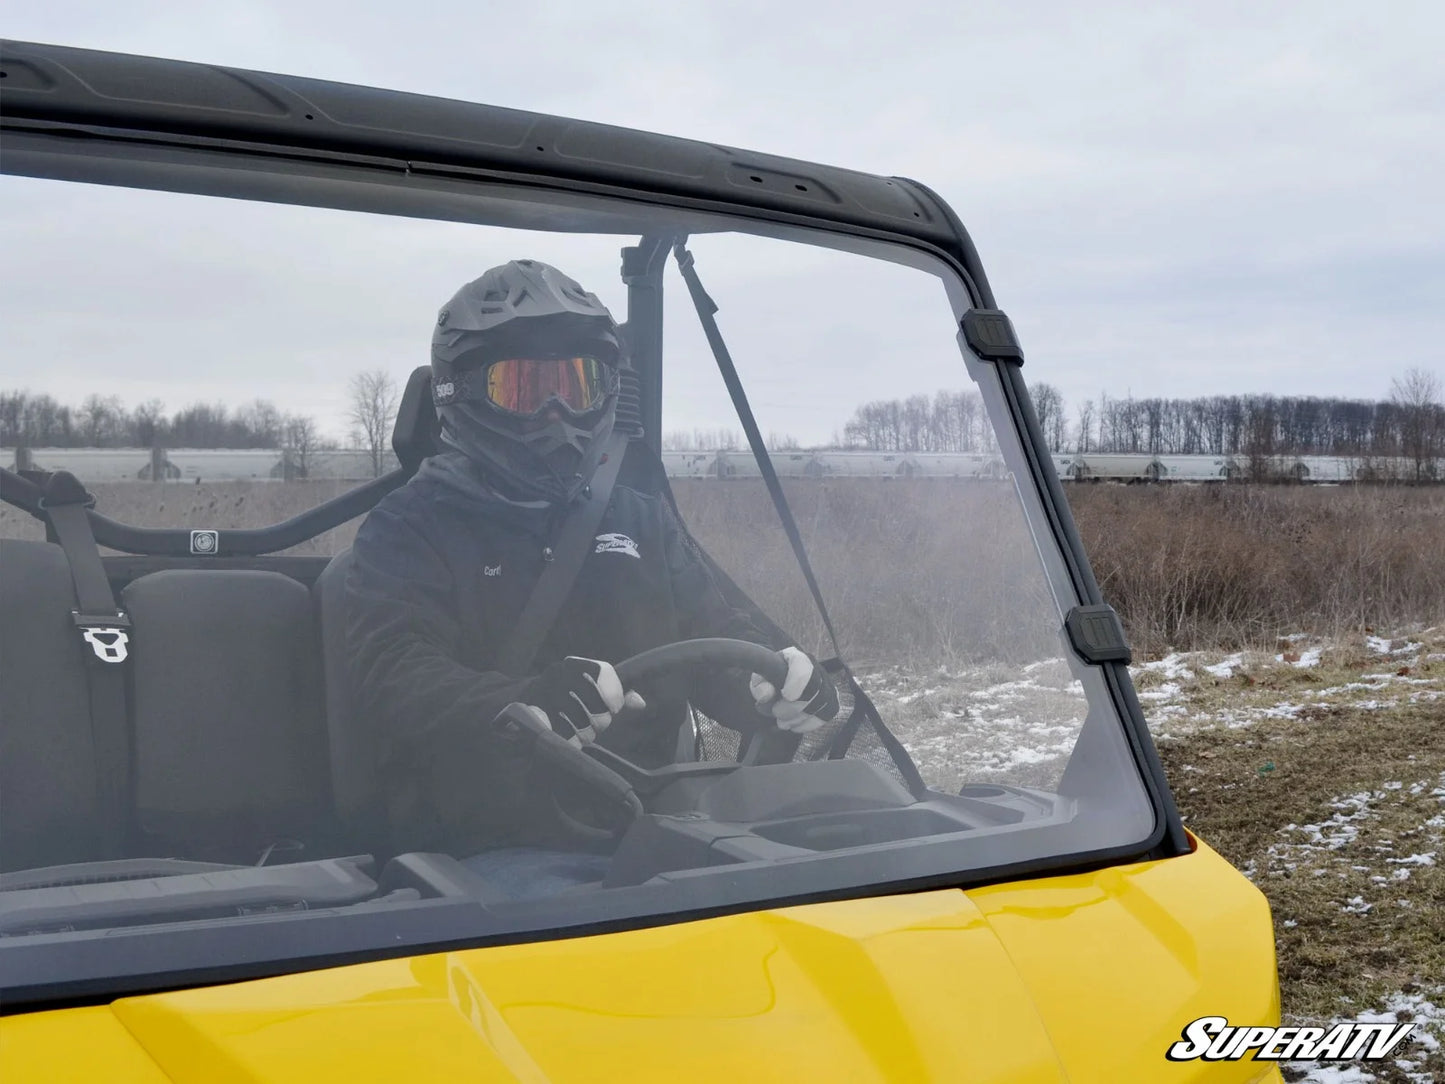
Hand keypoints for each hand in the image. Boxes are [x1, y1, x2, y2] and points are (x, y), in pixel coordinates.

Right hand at [524, 656, 644, 746]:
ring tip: (579, 731)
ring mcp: (544, 695)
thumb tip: (640, 703)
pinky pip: (566, 736)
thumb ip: (615, 693)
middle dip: (601, 720)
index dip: (615, 693)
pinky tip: (570, 739)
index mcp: (573, 665)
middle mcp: (558, 675)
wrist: (522, 704)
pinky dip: (572, 742)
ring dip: (586, 734)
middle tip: (594, 723)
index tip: (615, 707)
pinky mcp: (535, 717)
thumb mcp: (589, 689)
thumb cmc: (565, 698)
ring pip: (583, 724)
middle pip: (598, 705)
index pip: (604, 672)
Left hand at [750, 646, 838, 733]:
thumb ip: (760, 686)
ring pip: (824, 704)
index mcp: (795, 658)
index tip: (785, 695)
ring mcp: (825, 684)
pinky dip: (809, 724)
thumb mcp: (759, 682)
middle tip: (777, 713)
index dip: (797, 683)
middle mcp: (814, 667)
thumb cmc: (769, 682)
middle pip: (816, 689)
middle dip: (795, 707)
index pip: (804, 666)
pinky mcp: (830, 700)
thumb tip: (766, 695)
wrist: (777, 687)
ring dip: (800, 718)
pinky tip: (794, 725)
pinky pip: (827, 714)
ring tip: (783, 722)